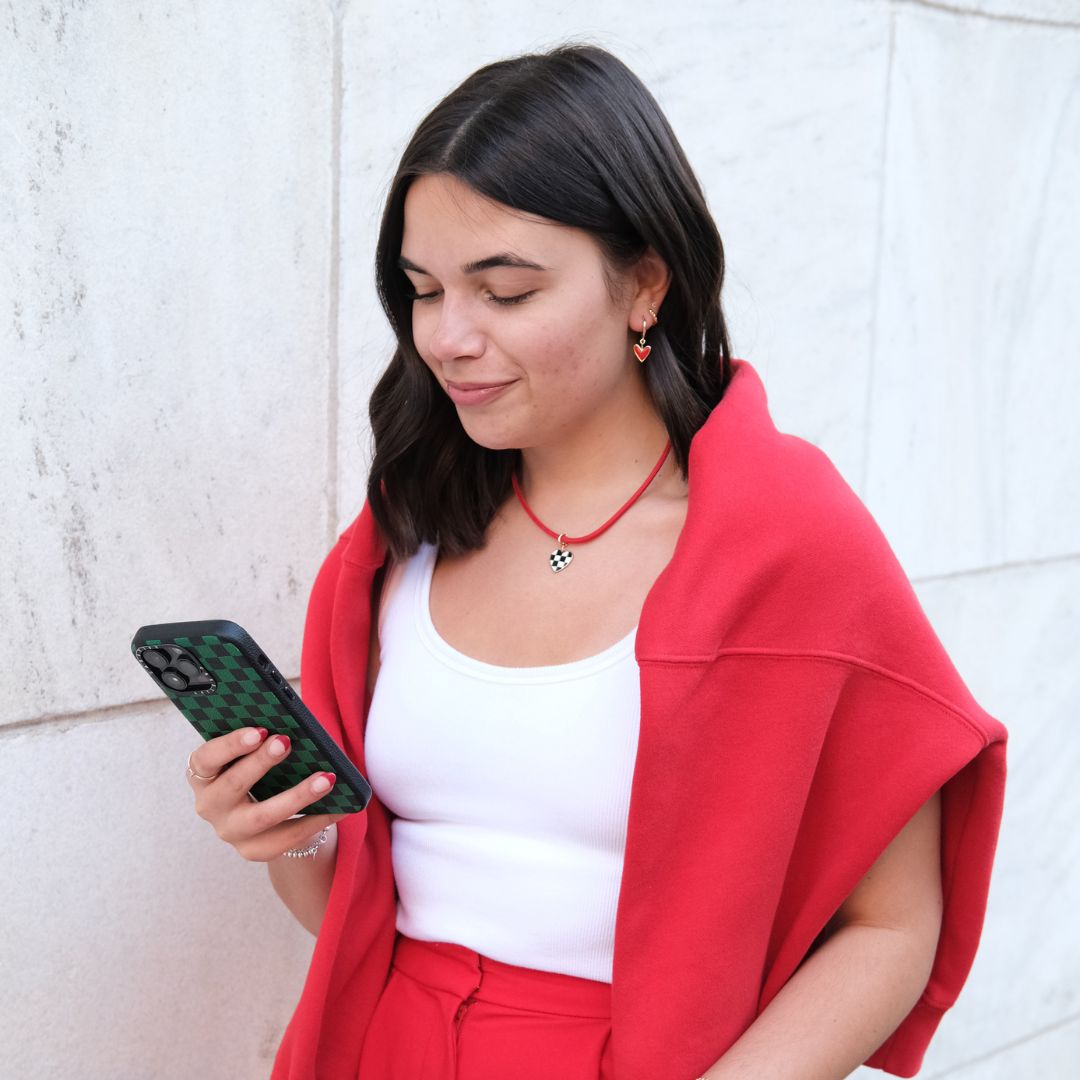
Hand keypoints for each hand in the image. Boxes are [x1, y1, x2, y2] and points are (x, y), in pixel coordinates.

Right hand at [186, 727, 346, 861]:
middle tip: (287, 742)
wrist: (262, 814)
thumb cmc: (258, 768)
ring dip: (297, 796)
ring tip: (326, 778)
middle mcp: (210, 805)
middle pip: (232, 785)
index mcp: (203, 774)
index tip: (259, 730)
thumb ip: (262, 739)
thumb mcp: (252, 752)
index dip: (230, 745)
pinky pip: (287, 837)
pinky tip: (339, 806)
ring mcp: (230, 831)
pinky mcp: (254, 850)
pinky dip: (316, 820)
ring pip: (262, 817)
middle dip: (261, 762)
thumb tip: (294, 724)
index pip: (205, 759)